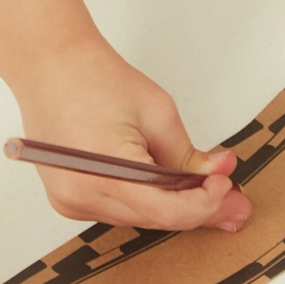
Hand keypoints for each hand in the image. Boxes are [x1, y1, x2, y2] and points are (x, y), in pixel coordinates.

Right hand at [0, 0, 250, 229]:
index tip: (226, 186)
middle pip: (154, 219)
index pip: (168, 212)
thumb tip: (219, 172)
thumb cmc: (94, 77)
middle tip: (235, 201)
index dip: (205, 204)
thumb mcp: (156, 112)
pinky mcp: (67, 198)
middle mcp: (81, 197)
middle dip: (197, 208)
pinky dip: (146, 200)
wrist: (49, 64)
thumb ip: (187, 153)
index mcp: (104, 174)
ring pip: (138, 217)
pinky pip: (118, 208)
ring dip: (173, 206)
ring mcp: (70, 201)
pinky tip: (171, 190)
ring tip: (209, 192)